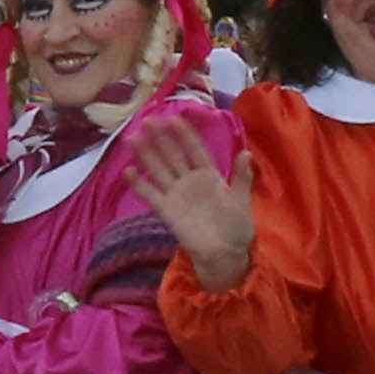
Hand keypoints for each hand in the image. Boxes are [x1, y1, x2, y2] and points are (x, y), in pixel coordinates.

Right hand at [129, 107, 255, 287]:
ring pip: (158, 169)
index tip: (174, 118)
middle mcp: (190, 181)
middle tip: (148, 120)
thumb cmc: (236, 227)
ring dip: (146, 154)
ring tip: (133, 138)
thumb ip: (241, 177)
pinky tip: (128, 171)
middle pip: (173, 155)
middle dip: (161, 138)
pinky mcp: (167, 210)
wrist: (225, 254)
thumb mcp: (242, 199)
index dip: (185, 135)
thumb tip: (247, 152)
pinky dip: (139, 184)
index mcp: (209, 175)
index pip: (195, 150)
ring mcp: (176, 194)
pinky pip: (151, 194)